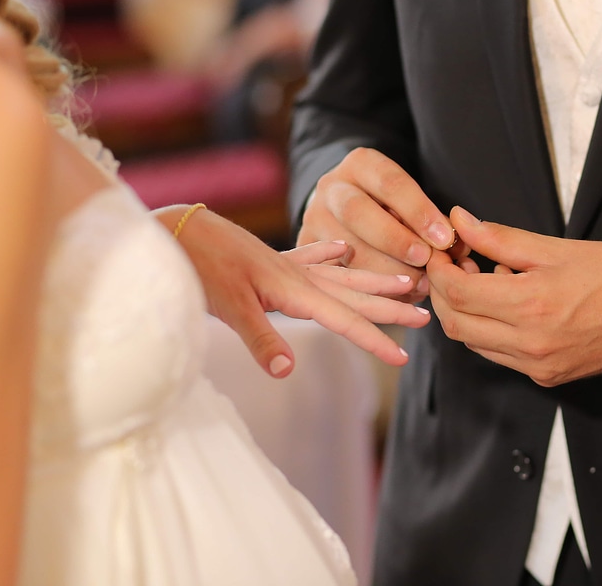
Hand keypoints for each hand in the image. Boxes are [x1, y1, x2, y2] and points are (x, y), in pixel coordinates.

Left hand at [155, 206, 430, 376]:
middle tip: (425, 316)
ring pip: (342, 276)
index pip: (344, 321)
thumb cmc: (199, 268)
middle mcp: (298, 276)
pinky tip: (344, 251)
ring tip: (405, 281)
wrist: (175, 229)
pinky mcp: (271, 259)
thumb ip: (261, 340)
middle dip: (390, 308)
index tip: (404, 356)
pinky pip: (313, 258)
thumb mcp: (228, 308)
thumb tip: (288, 371)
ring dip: (373, 282)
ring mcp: (286, 265)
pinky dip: (331, 256)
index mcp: (293, 290)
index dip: (374, 340)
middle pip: (354, 295)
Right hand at [298, 147, 465, 300]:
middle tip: (424, 260)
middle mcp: (332, 188)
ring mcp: (314, 218)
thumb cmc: (391, 208)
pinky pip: (335, 274)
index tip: (444, 238)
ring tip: (417, 285)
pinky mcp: (307, 249)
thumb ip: (433, 222)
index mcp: (361, 165)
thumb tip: (457, 251)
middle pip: (357, 212)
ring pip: (344, 248)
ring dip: (384, 271)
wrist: (345, 210)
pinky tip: (396, 297)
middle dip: (395, 240)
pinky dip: (370, 289)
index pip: (391, 183)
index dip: (419, 211)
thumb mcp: (411, 203)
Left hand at [426, 207, 601, 385]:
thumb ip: (499, 238)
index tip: (441, 251)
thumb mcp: (555, 247)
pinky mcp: (546, 377)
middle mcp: (529, 343)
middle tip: (451, 265)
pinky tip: (504, 305)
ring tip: (478, 281)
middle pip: (455, 323)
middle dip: (441, 292)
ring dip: (462, 312)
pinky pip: (498, 356)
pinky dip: (487, 330)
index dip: (439, 270)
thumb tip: (460, 220)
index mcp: (531, 304)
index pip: (457, 292)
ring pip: (473, 342)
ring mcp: (537, 365)